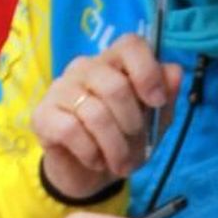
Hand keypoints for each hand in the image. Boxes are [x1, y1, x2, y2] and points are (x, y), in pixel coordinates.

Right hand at [33, 37, 181, 200]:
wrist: (89, 173)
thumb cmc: (122, 140)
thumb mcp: (152, 123)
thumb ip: (165, 98)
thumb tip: (175, 72)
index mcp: (114, 62)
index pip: (130, 44)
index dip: (147, 71)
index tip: (157, 101)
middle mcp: (85, 67)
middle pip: (115, 85)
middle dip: (133, 125)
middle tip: (136, 148)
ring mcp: (60, 89)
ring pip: (95, 114)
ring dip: (115, 148)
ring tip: (121, 164)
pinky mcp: (42, 115)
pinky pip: (71, 130)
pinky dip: (91, 153)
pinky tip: (95, 160)